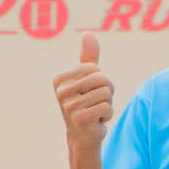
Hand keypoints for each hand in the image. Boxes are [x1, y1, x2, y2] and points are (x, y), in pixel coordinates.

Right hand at [53, 32, 112, 149]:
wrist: (83, 135)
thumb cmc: (86, 103)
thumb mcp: (87, 79)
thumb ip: (88, 57)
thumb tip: (88, 33)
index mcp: (59, 79)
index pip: (95, 69)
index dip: (102, 80)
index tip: (92, 92)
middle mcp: (60, 91)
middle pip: (102, 80)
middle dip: (107, 92)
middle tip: (96, 103)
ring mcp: (68, 106)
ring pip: (107, 94)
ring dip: (107, 104)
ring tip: (96, 111)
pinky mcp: (79, 119)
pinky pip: (108, 108)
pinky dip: (108, 115)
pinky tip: (97, 121)